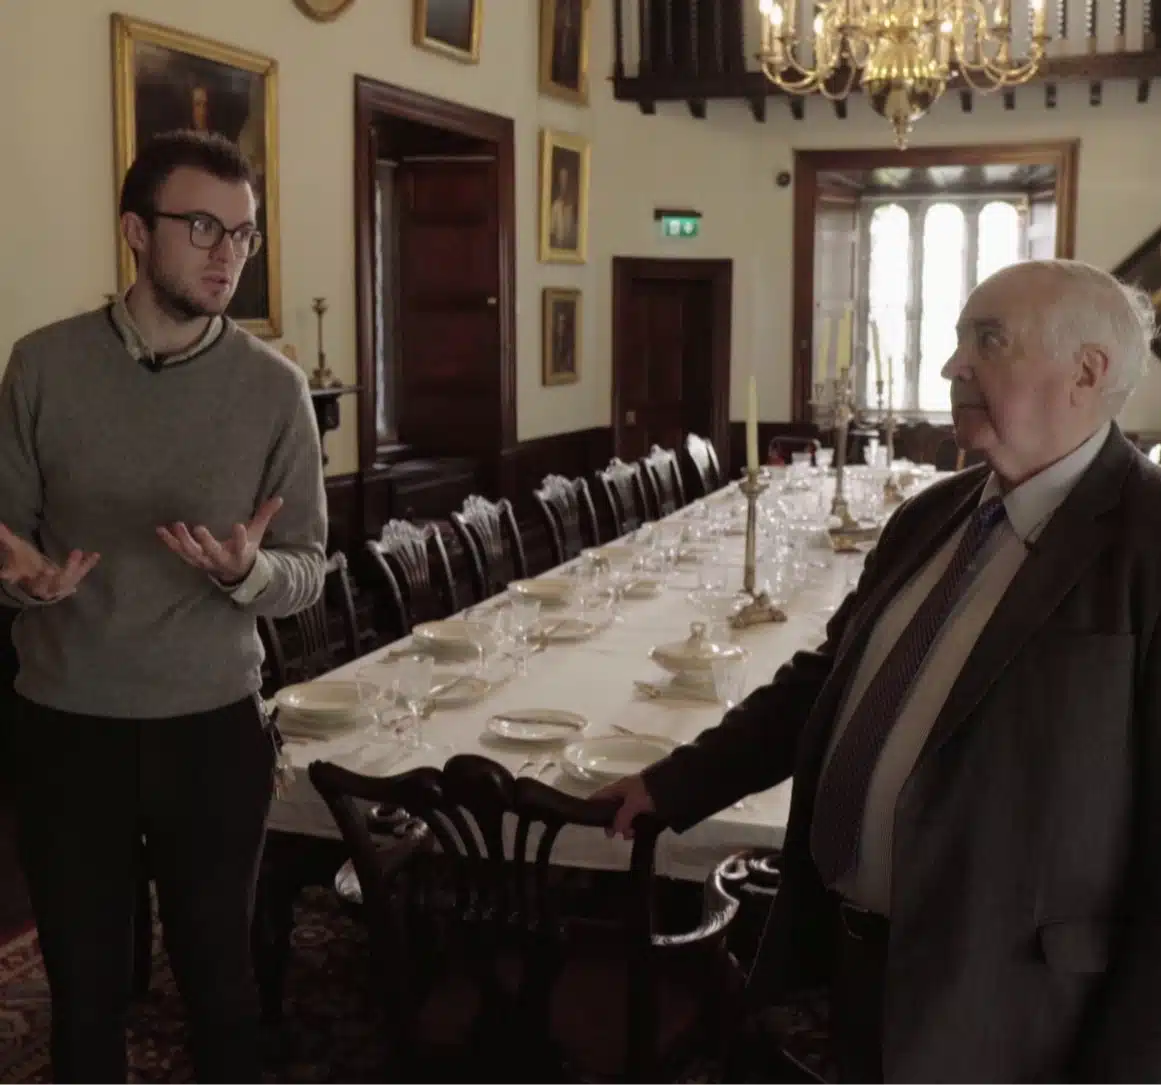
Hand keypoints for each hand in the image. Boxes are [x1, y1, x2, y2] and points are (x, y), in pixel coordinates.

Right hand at [0, 523, 99, 599]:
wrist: (41, 586)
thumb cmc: (28, 566)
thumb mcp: (16, 552)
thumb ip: (6, 538)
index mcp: (24, 577)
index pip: (15, 576)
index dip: (10, 575)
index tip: (4, 574)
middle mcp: (41, 585)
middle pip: (44, 583)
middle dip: (46, 577)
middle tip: (49, 570)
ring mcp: (58, 586)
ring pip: (65, 580)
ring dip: (71, 567)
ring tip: (77, 551)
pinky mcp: (72, 582)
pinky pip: (81, 573)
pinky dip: (88, 565)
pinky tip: (96, 554)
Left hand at [157, 496, 283, 584]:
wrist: (234, 573)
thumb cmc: (245, 549)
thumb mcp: (256, 535)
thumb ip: (265, 516)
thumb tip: (280, 498)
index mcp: (239, 554)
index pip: (241, 546)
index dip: (239, 538)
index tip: (238, 526)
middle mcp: (221, 560)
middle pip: (212, 552)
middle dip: (205, 542)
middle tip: (198, 528)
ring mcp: (205, 561)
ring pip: (193, 554)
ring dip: (183, 541)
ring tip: (177, 525)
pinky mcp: (193, 559)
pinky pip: (179, 552)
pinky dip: (169, 542)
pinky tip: (160, 529)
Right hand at [592, 774, 655, 838]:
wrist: (673, 787)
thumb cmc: (648, 791)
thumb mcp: (633, 803)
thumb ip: (622, 817)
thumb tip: (615, 830)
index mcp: (618, 788)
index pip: (600, 796)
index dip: (593, 806)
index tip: (589, 820)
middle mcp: (625, 794)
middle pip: (612, 809)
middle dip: (611, 822)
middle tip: (612, 835)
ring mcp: (636, 801)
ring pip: (624, 816)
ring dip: (624, 827)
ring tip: (629, 836)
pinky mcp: (646, 809)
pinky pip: (635, 819)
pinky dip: (634, 827)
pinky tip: (636, 834)